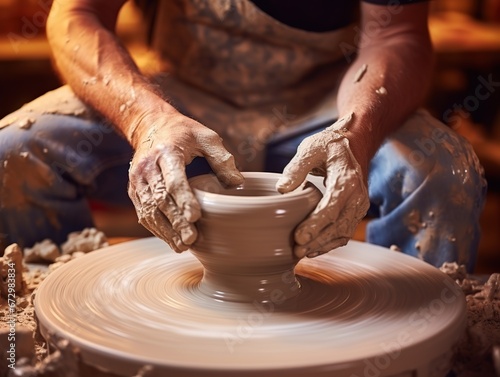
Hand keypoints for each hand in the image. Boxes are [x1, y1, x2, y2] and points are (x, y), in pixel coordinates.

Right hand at [128, 113, 243, 251]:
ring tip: (183, 246)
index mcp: (166, 152)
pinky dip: (157, 229)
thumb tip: (238, 183)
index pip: (174, 180)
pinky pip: (143, 213)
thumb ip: (222, 159)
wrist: (150, 125)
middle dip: (176, 221)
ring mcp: (137, 180)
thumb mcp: (206, 137)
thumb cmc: (183, 132)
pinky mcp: (134, 190)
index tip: (195, 216)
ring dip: (166, 230)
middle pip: (161, 199)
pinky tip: (171, 240)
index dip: (184, 199)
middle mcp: (147, 167)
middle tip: (192, 239)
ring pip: (149, 210)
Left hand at [276, 113, 369, 257]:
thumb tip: (282, 189)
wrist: (353, 144)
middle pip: (337, 225)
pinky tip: (312, 250)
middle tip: (296, 251)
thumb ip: (296, 168)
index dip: (315, 225)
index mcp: (346, 180)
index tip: (298, 236)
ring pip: (342, 233)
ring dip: (322, 245)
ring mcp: (359, 206)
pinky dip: (329, 243)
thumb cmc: (329, 146)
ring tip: (300, 253)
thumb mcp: (311, 148)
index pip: (331, 207)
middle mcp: (357, 196)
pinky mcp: (355, 213)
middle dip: (316, 241)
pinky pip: (344, 233)